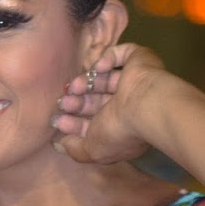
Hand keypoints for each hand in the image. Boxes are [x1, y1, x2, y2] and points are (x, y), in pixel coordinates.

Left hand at [52, 45, 166, 163]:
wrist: (146, 105)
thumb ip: (74, 149)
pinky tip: (100, 67)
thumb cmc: (119, 132)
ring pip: (104, 78)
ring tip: (75, 87)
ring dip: (86, 82)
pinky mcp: (139, 60)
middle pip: (96, 101)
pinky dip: (107, 59)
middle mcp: (128, 106)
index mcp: (121, 130)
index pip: (93, 124)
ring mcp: (134, 82)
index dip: (74, 123)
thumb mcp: (92, 150)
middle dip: (77, 103)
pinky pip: (119, 55)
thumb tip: (59, 145)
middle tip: (63, 102)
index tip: (57, 120)